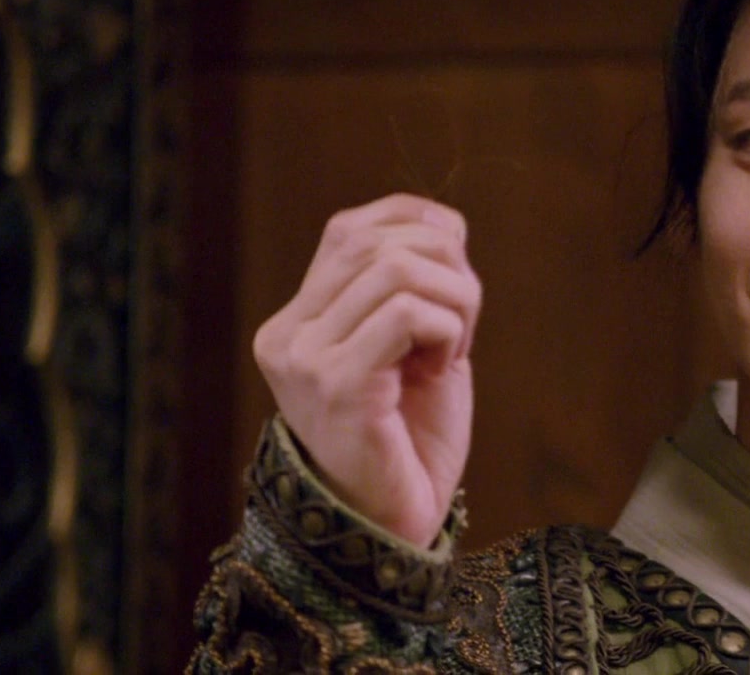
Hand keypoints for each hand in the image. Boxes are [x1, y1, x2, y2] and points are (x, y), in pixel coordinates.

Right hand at [251, 194, 481, 546]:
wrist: (395, 525)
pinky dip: (445, 330)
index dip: (417, 226)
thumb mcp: (413, 345)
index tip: (456, 272)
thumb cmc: (411, 439)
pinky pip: (404, 313)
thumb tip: (442, 224)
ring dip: (452, 302)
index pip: (351, 227)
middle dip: (446, 267)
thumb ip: (414, 287)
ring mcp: (304, 359)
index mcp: (298, 320)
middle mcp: (287, 334)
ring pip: (395, 269)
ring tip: (451, 351)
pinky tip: (441, 369)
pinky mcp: (335, 384)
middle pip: (375, 240)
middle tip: (462, 324)